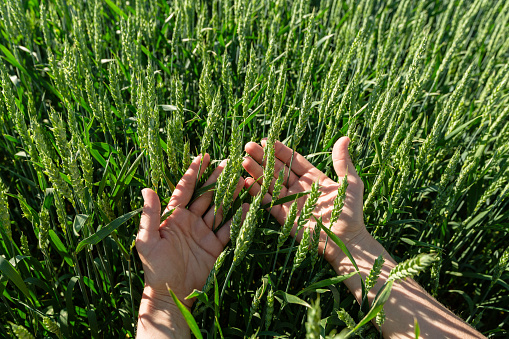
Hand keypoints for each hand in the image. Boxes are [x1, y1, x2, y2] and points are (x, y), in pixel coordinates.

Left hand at [136, 154, 244, 308]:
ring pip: (219, 208)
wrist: (171, 294)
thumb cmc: (154, 267)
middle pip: (206, 195)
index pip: (185, 189)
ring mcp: (203, 232)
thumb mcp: (147, 240)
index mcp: (173, 216)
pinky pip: (228, 228)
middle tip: (231, 164)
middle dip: (218, 179)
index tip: (203, 156)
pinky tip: (247, 206)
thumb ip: (150, 215)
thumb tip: (147, 189)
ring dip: (230, 195)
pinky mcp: (215, 246)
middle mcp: (190, 221)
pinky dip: (238, 218)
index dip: (194, 173)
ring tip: (243, 180)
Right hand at [242, 137, 366, 264]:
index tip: (266, 140)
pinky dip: (256, 192)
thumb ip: (342, 161)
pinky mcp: (283, 216)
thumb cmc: (351, 213)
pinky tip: (246, 182)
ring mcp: (290, 202)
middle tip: (248, 146)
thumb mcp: (350, 183)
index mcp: (314, 178)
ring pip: (270, 183)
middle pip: (278, 169)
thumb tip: (344, 137)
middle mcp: (299, 188)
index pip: (293, 160)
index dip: (280, 150)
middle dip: (263, 158)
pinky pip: (267, 202)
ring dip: (256, 172)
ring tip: (243, 160)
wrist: (345, 241)